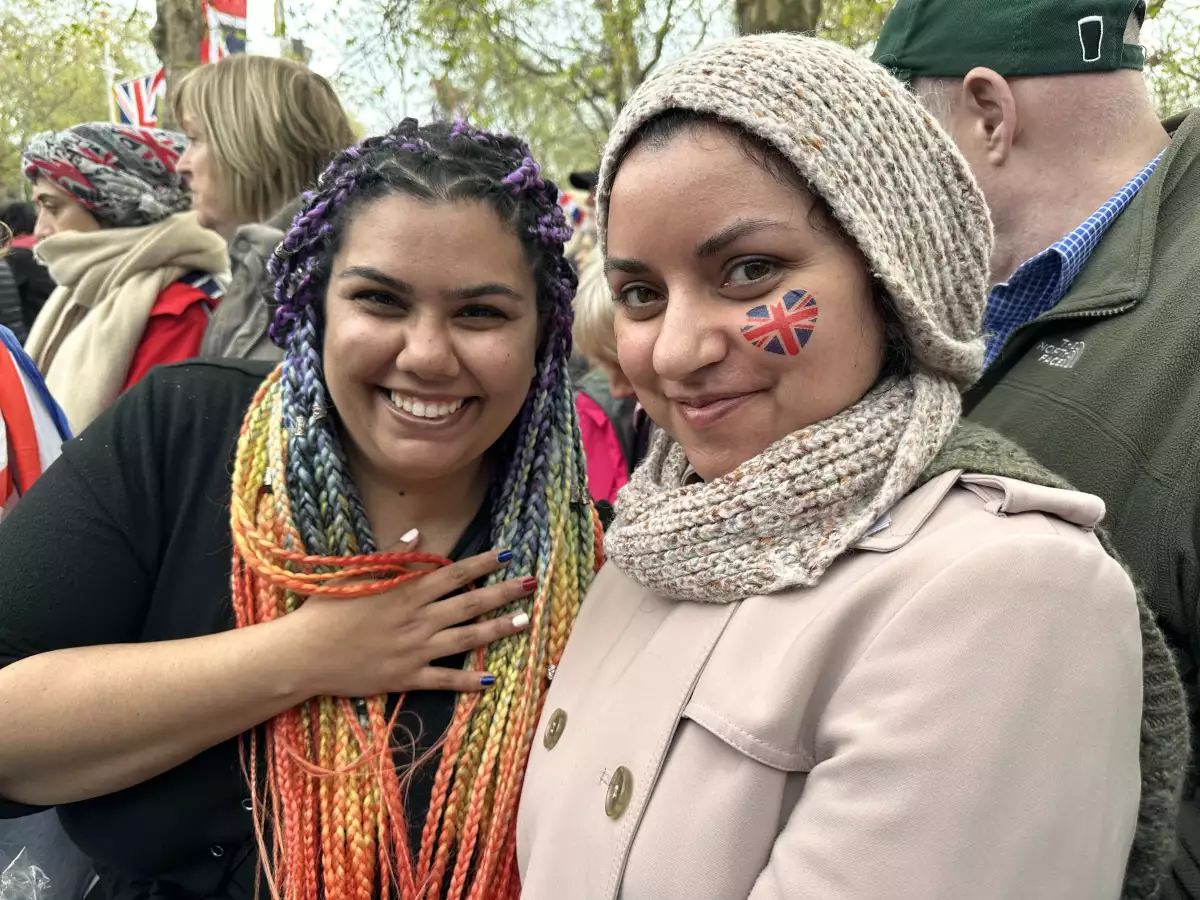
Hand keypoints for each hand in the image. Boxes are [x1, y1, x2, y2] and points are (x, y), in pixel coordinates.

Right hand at [281, 543, 533, 698]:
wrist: (304, 654)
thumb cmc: (326, 609)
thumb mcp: (356, 573)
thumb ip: (391, 554)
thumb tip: (418, 533)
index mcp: (406, 590)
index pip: (454, 573)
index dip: (483, 563)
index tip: (508, 554)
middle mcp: (417, 618)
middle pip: (469, 603)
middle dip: (503, 593)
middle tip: (531, 585)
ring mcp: (415, 649)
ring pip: (466, 639)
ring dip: (497, 630)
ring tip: (523, 623)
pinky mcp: (407, 677)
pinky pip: (445, 680)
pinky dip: (469, 680)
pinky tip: (492, 678)